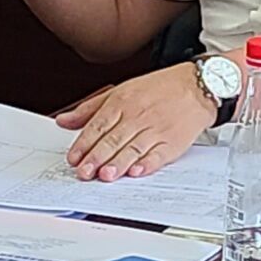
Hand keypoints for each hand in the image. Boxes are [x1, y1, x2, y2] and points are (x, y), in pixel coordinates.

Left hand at [56, 66, 215, 181]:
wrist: (197, 85)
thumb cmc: (158, 88)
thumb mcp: (121, 90)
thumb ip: (90, 108)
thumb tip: (63, 121)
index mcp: (123, 101)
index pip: (99, 124)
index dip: (84, 143)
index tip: (73, 158)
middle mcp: (138, 115)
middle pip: (114, 139)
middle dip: (97, 157)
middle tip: (84, 172)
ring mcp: (156, 128)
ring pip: (133, 148)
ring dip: (119, 163)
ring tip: (105, 175)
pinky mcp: (172, 142)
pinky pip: (158, 155)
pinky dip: (148, 164)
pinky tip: (137, 171)